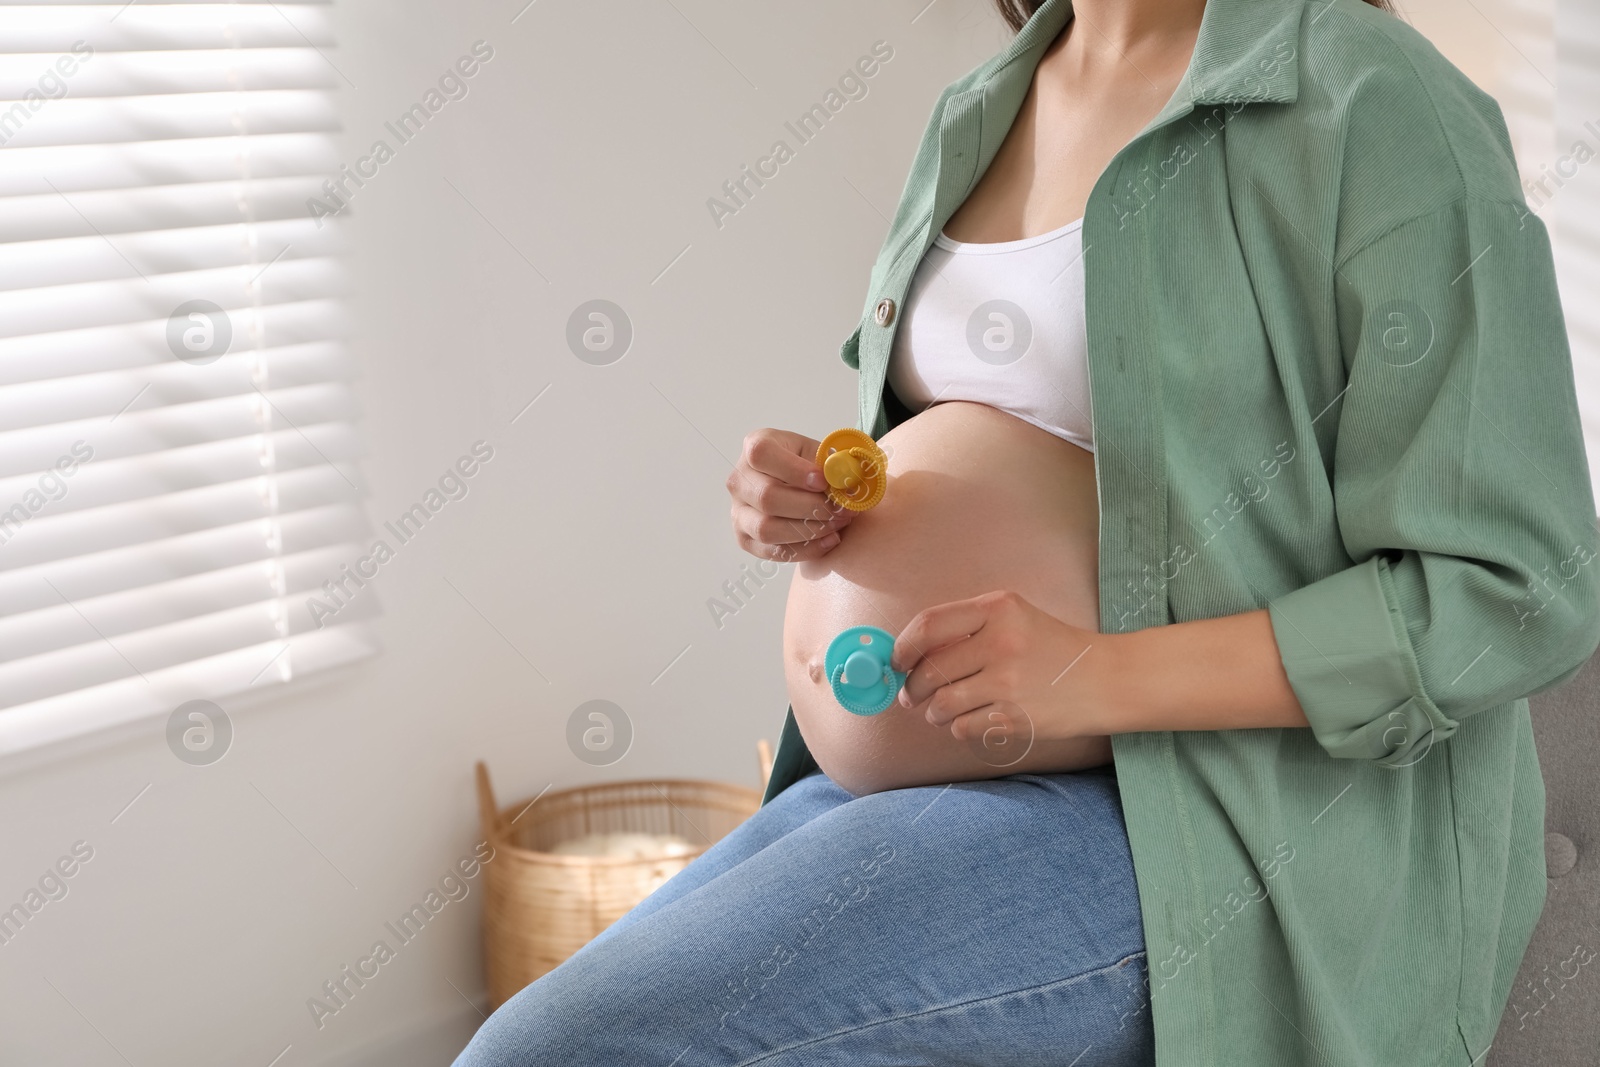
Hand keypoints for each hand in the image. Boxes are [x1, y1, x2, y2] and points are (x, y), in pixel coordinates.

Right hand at [727, 428, 854, 561]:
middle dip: (810, 507)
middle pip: (766, 497)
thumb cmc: (809, 466)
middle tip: (841, 509)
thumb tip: (845, 479)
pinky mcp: (745, 539)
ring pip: (767, 529)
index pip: (761, 454)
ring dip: (809, 530)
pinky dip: (806, 549)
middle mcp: (739, 479)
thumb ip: (831, 463)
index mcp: (754, 446)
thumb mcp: (820, 453)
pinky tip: (830, 539)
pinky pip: (773, 552)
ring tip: (838, 523)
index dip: (794, 470)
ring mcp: (738, 512)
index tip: (823, 481)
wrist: (800, 487)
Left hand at [889, 590, 1111, 743]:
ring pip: (942, 704)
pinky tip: (970, 720)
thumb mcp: (1015, 617)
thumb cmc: (1054, 648)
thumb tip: (911, 653)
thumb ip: (968, 627)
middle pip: (930, 670)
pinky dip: (959, 727)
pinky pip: (964, 727)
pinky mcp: (1016, 716)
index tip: (896, 660)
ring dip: (934, 711)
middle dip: (913, 687)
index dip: (902, 647)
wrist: (1106, 679)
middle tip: (912, 694)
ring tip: (941, 710)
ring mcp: (1009, 682)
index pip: (928, 626)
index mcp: (998, 609)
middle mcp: (1002, 642)